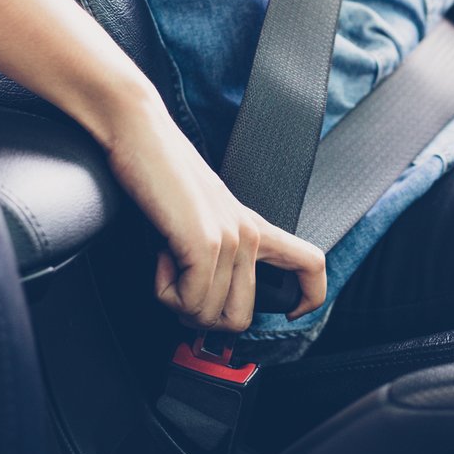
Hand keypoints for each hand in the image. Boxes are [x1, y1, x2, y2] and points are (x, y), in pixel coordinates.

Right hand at [103, 97, 326, 331]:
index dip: (310, 298)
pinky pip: (190, 301)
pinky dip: (165, 291)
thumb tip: (203, 304)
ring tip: (167, 261)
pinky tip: (161, 255)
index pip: (311, 264)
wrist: (141, 135)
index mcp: (254, 228)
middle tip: (179, 290)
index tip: (290, 313)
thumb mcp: (200, 218)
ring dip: (177, 301)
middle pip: (240, 318)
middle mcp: (250, 235)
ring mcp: (231, 239)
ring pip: (208, 315)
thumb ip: (215, 254)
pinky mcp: (207, 243)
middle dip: (201, 319)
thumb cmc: (161, 175)